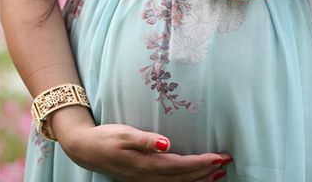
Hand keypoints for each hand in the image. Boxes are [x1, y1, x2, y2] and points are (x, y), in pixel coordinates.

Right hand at [51, 106, 231, 181]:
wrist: (85, 149)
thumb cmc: (105, 138)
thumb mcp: (123, 134)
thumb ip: (145, 140)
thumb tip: (167, 143)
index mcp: (146, 165)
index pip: (182, 166)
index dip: (202, 163)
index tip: (220, 157)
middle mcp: (148, 176)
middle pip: (184, 178)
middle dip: (207, 171)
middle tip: (227, 162)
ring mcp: (146, 180)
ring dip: (200, 178)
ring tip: (218, 172)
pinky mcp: (144, 178)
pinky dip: (187, 180)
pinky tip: (195, 177)